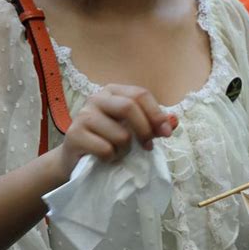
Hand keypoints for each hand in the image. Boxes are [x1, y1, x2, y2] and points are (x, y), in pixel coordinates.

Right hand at [57, 84, 176, 180]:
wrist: (76, 158)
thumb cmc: (108, 139)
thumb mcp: (133, 128)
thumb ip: (153, 124)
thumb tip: (174, 121)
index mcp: (113, 91)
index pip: (140, 94)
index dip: (156, 114)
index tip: (166, 133)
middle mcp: (97, 98)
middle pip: (129, 107)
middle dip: (145, 130)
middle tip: (148, 146)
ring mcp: (83, 115)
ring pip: (120, 134)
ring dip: (126, 149)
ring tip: (119, 151)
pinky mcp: (74, 135)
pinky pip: (106, 149)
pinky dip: (112, 158)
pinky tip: (105, 157)